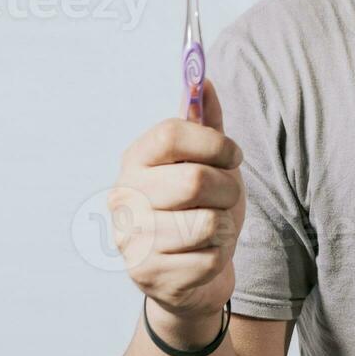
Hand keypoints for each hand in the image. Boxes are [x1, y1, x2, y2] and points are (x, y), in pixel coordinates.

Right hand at [111, 78, 245, 345]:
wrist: (190, 275)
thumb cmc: (202, 208)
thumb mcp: (208, 163)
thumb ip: (206, 125)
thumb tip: (203, 79)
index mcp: (136, 160)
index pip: (172, 132)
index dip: (215, 142)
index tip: (231, 155)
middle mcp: (123, 197)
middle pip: (195, 180)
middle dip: (228, 189)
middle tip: (226, 198)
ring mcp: (131, 238)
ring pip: (208, 222)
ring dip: (226, 225)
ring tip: (213, 228)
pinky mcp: (148, 276)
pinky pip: (211, 257)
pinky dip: (219, 256)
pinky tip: (203, 256)